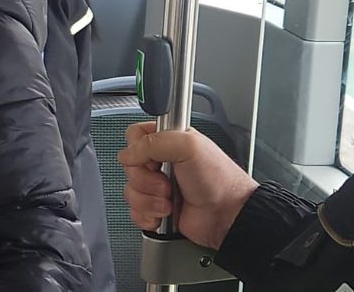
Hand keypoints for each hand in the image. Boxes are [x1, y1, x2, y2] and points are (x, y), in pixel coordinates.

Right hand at [118, 121, 257, 250]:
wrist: (227, 217)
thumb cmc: (219, 181)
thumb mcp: (189, 146)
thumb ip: (153, 142)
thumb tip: (126, 154)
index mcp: (168, 141)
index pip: (134, 136)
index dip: (137, 149)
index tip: (154, 160)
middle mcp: (161, 163)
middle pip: (129, 167)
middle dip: (146, 180)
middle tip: (167, 183)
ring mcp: (157, 187)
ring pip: (130, 191)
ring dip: (149, 200)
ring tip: (171, 201)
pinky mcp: (155, 209)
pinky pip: (134, 212)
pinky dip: (148, 215)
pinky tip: (165, 214)